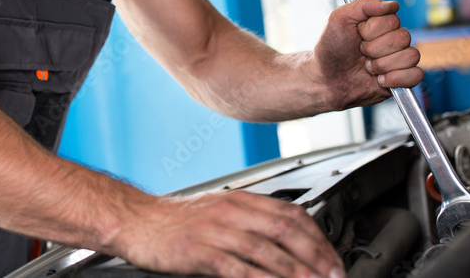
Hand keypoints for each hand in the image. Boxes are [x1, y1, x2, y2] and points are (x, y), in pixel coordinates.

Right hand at [117, 189, 344, 277]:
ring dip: (295, 270)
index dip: (318, 237)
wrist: (136, 220)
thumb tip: (287, 239)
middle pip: (285, 230)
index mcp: (240, 200)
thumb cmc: (176, 220)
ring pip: (266, 250)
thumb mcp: (219, 211)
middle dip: (315, 256)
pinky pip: (237, 268)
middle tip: (334, 275)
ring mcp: (215, 230)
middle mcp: (231, 211)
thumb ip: (251, 220)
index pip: (291, 213)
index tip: (333, 259)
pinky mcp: (199, 251)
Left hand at [313, 0, 422, 109]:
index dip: (372, 30)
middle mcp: (392, 38)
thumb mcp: (339, 18)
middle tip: (360, 53)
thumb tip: (392, 4)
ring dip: (382, 65)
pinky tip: (379, 80)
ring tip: (367, 67)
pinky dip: (396, 79)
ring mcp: (399, 58)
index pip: (393, 19)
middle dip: (375, 49)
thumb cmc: (331, 49)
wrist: (327, 80)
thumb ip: (364, 4)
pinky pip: (416, 75)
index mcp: (380, 22)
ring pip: (411, 56)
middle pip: (403, 37)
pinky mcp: (403, 79)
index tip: (357, 35)